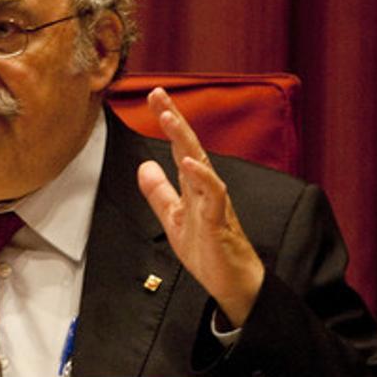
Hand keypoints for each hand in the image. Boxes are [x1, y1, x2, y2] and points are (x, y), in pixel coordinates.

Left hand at [136, 88, 263, 325]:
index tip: (154, 96)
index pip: (179, 147)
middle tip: (158, 94)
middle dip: (174, 119)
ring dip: (184, 140)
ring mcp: (214, 202)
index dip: (168, 121)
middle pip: (189, 146)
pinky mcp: (219, 221)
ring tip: (167, 118)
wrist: (232, 283)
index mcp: (193, 186)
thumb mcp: (174, 218)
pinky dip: (201, 177)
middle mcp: (205, 188)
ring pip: (200, 163)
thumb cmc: (208, 251)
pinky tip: (188, 162)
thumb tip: (144, 166)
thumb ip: (159, 193)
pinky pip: (213, 194)